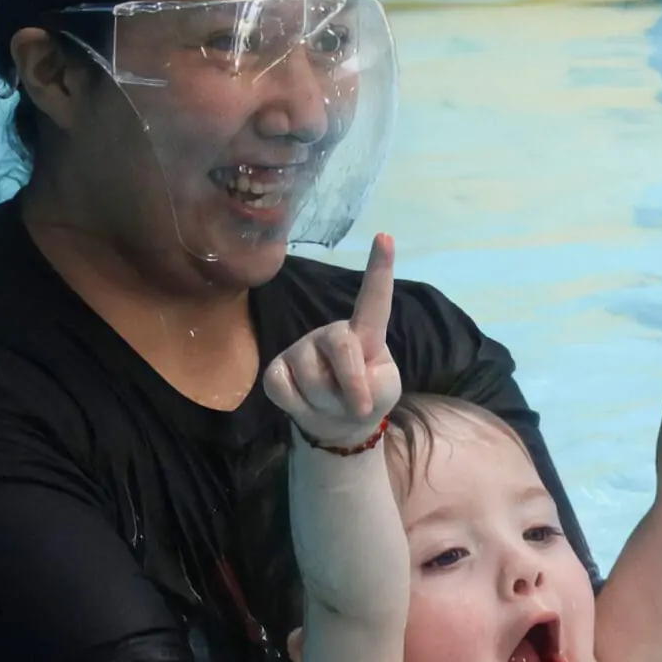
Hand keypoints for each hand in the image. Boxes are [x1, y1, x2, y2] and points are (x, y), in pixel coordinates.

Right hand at [263, 233, 401, 447]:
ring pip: (313, 379)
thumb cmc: (366, 397)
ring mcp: (300, 348)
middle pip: (341, 348)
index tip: (385, 236)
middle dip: (352, 384)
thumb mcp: (385, 393)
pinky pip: (285, 389)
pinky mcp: (276, 368)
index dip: (379, 269)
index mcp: (364, 333)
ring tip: (331, 404)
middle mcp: (330, 333)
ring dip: (328, 404)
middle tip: (360, 409)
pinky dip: (300, 407)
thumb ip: (377, 386)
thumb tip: (351, 391)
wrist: (338, 425)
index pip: (373, 301)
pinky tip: (305, 401)